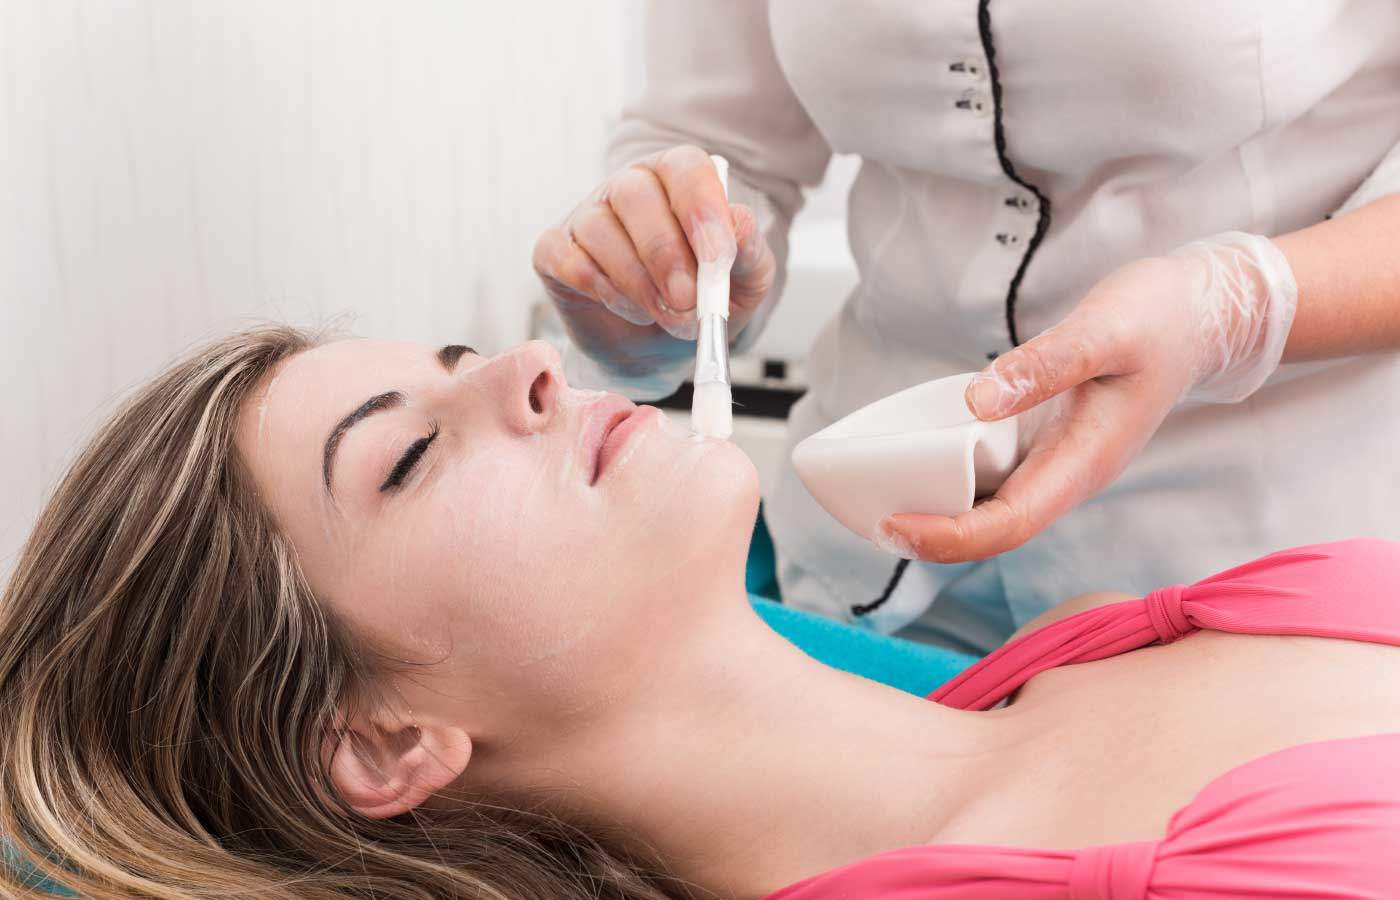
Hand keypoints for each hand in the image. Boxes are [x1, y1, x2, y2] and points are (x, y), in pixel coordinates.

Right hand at [532, 145, 775, 378]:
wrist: (654, 350)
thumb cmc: (699, 303)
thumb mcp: (743, 284)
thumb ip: (749, 252)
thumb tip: (739, 221)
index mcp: (677, 179)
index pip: (685, 168)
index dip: (701, 208)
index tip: (718, 257)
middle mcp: (628, 187)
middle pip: (635, 194)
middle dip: (665, 253)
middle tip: (686, 301)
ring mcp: (587, 216)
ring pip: (601, 230)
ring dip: (637, 283)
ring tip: (664, 316)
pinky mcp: (554, 251)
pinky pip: (569, 261)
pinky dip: (601, 290)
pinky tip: (628, 310)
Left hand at [879, 232, 1297, 563]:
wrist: (1200, 318)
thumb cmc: (1158, 321)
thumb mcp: (1103, 330)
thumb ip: (1044, 365)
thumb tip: (978, 400)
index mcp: (1083, 463)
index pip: (1009, 523)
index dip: (949, 535)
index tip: (895, 525)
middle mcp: (1068, 476)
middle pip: (994, 531)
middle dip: (932, 537)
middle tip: (868, 520)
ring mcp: (1058, 465)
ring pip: (992, 511)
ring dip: (939, 517)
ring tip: (876, 503)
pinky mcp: (1047, 446)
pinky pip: (994, 480)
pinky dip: (952, 483)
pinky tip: (915, 466)